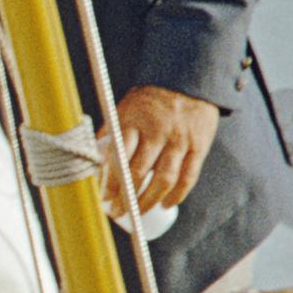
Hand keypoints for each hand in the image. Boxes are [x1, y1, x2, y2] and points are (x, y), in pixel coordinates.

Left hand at [111, 85, 220, 212]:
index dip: (111, 184)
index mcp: (132, 122)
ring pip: (164, 180)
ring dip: (150, 201)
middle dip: (127, 198)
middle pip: (139, 173)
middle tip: (118, 212)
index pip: (118, 159)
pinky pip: (188, 176)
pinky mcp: (198, 145)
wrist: (187, 79)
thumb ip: (110, 132)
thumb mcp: (124, 108)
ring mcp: (179, 140)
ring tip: (139, 213)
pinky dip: (177, 195)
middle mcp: (156, 132)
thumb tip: (93, 159)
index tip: (104, 200)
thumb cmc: (149, 99)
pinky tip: (166, 204)